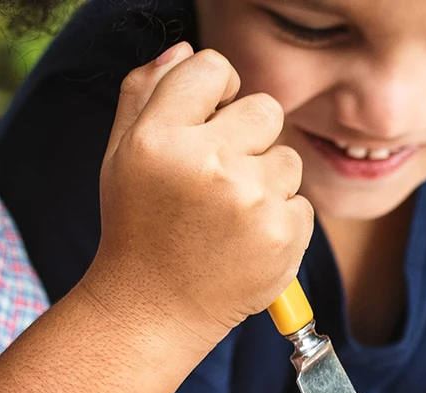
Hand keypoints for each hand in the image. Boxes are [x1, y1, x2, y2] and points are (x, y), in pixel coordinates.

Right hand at [86, 42, 314, 345]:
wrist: (154, 309)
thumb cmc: (139, 227)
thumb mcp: (122, 153)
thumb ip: (147, 92)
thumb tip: (186, 51)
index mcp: (161, 135)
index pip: (214, 67)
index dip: (218, 92)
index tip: (211, 121)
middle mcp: (207, 162)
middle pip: (265, 109)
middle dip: (250, 136)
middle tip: (222, 177)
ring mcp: (249, 201)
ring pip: (288, 159)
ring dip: (267, 183)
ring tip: (231, 217)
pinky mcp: (281, 236)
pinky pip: (302, 204)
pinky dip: (281, 222)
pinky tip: (247, 242)